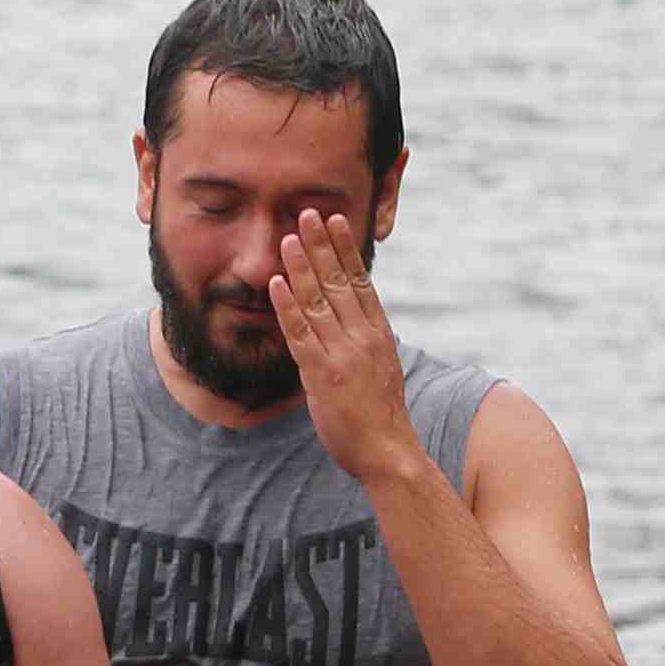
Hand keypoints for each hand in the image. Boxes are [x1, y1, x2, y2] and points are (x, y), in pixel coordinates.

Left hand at [268, 213, 430, 489]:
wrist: (388, 452)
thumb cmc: (381, 416)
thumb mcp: (379, 368)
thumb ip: (364, 342)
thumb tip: (352, 322)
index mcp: (378, 333)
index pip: (359, 281)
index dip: (344, 250)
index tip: (335, 222)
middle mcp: (362, 336)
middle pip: (338, 282)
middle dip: (321, 246)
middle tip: (307, 213)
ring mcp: (342, 353)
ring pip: (318, 301)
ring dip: (301, 267)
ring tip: (288, 238)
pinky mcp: (322, 373)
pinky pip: (300, 333)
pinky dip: (287, 306)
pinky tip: (276, 284)